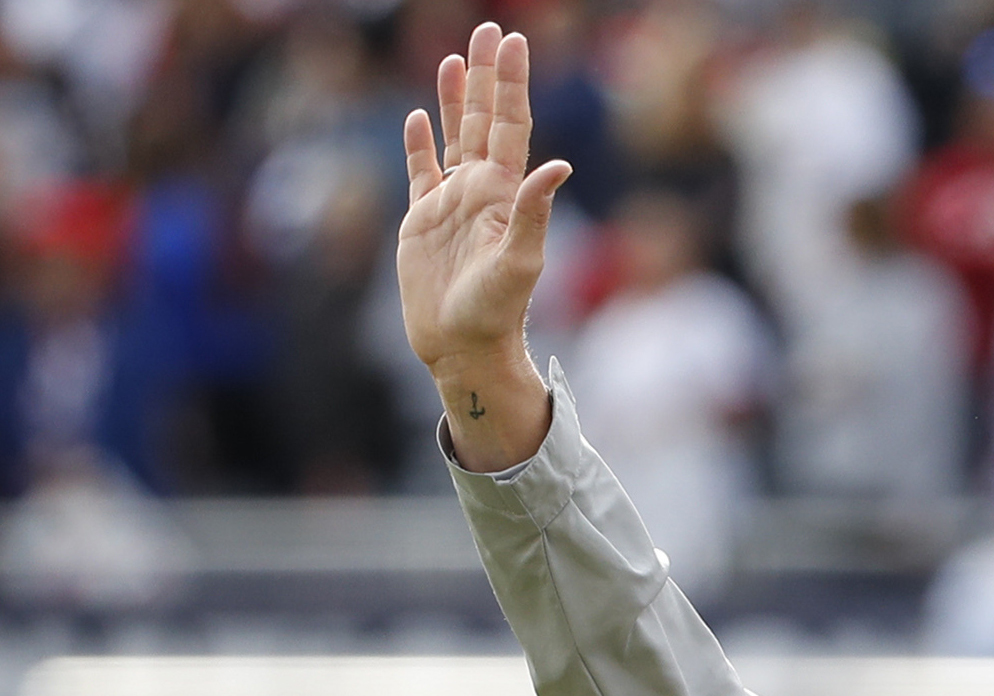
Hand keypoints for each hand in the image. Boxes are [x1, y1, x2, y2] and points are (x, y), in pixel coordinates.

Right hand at [399, 22, 568, 469]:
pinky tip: (417, 117)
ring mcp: (451, 203)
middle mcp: (481, 191)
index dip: (511, 83)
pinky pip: (420, 172)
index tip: (515, 40)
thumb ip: (535, 213)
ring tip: (454, 59)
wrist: (463, 348)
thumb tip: (559, 165)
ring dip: (453, 99)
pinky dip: (418, 144)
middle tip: (489, 30)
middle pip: (483, 119)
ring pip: (453, 137)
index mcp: (505, 193)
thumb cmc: (496, 313)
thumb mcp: (520, 262)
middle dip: (485, 75)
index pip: (510, 125)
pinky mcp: (422, 222)